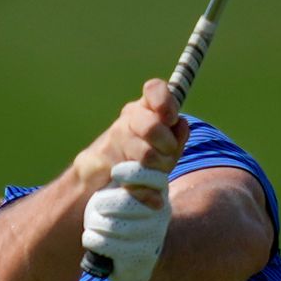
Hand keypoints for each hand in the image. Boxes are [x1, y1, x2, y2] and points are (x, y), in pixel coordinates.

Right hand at [72, 78, 187, 198]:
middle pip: (154, 127)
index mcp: (146, 108)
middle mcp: (130, 118)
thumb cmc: (139, 160)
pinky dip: (144, 189)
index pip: (155, 89)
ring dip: (157, 171)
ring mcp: (116, 137)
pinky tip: (144, 190)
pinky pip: (133, 176)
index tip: (171, 119)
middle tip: (166, 157)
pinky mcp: (103, 159)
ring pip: (147, 155)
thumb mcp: (165, 147)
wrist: (100, 179)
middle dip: (167, 148)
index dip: (166, 103)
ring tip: (153, 175)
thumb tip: (180, 124)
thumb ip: (177, 134)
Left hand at [82, 163, 169, 280]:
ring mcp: (153, 236)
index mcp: (158, 190)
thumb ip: (118, 177)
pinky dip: (91, 240)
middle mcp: (161, 212)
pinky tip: (93, 239)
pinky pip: (105, 244)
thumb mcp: (122, 191)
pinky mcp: (141, 257)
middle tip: (96, 207)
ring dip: (94, 223)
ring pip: (113, 225)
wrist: (133, 256)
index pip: (152, 176)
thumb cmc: (120, 215)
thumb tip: (110, 167)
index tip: (115, 172)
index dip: (132, 172)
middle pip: (125, 202)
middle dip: (101, 203)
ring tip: (94, 224)